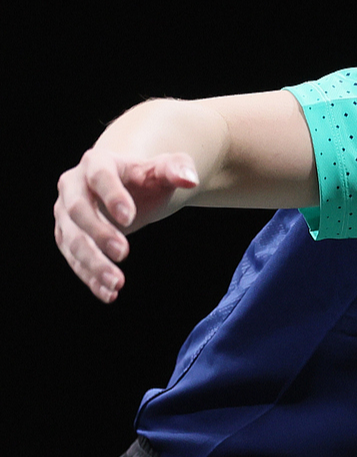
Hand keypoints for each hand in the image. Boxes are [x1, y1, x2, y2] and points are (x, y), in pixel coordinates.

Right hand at [53, 149, 199, 302]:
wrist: (128, 186)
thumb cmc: (148, 176)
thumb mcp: (167, 168)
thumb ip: (178, 169)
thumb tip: (190, 180)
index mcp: (96, 163)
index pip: (100, 178)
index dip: (112, 197)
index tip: (130, 218)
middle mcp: (73, 187)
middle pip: (78, 211)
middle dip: (99, 233)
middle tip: (124, 253)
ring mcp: (66, 213)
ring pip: (71, 240)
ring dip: (91, 263)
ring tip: (117, 284)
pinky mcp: (67, 236)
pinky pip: (73, 259)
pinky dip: (90, 277)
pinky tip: (109, 294)